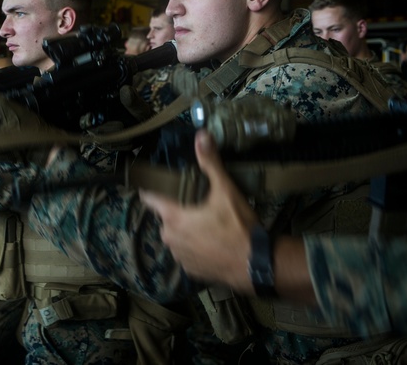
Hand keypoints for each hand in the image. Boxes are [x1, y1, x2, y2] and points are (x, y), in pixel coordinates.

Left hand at [139, 130, 257, 289]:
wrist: (256, 265)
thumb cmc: (238, 226)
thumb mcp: (225, 191)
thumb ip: (211, 163)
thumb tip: (201, 135)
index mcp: (173, 218)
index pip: (150, 200)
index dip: (150, 190)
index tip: (151, 184)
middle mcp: (170, 239)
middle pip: (166, 218)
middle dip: (177, 211)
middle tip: (196, 205)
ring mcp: (179, 257)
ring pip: (176, 237)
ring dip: (186, 231)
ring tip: (207, 225)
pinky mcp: (190, 271)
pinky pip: (187, 253)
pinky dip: (195, 247)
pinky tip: (211, 243)